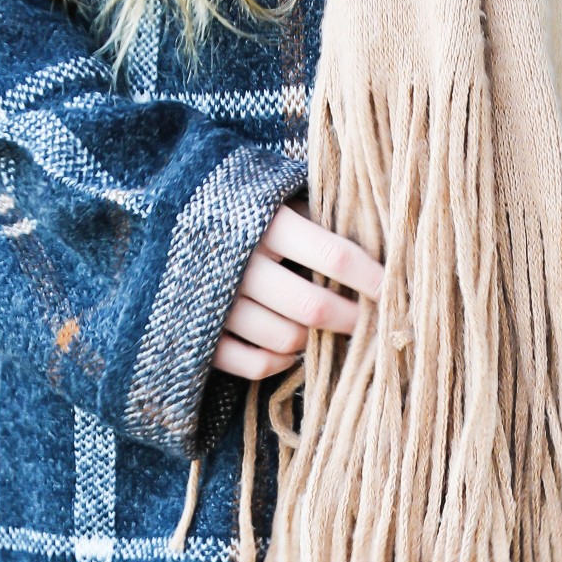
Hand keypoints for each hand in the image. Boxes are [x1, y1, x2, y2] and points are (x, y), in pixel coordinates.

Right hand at [214, 203, 384, 382]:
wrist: (165, 217)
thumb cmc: (239, 204)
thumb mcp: (277, 196)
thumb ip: (319, 218)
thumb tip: (382, 249)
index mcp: (264, 222)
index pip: (333, 256)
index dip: (371, 278)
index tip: (396, 290)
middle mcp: (239, 262)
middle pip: (312, 307)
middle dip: (351, 319)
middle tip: (371, 322)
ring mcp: (216, 302)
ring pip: (286, 339)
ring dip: (313, 340)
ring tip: (323, 328)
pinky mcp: (201, 334)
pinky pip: (254, 364)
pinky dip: (279, 362)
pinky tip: (289, 349)